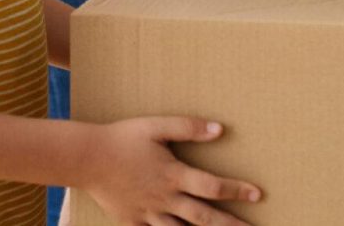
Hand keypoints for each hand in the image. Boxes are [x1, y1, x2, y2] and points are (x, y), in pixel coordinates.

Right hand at [80, 117, 260, 225]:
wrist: (86, 158)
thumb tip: (220, 129)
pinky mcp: (134, 221)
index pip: (212, 187)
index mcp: (173, 174)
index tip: (257, 195)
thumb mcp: (156, 127)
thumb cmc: (122, 138)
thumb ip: (188, 127)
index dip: (236, 191)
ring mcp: (149, 213)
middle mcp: (165, 198)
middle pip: (204, 217)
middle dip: (231, 225)